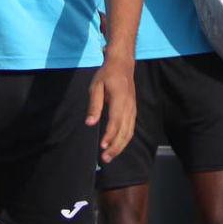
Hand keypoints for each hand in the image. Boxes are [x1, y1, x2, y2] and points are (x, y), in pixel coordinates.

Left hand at [85, 49, 135, 163]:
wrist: (123, 64)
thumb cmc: (107, 75)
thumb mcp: (96, 86)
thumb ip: (94, 105)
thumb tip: (89, 123)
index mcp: (120, 99)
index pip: (115, 122)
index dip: (109, 136)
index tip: (102, 146)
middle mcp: (129, 107)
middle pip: (125, 131)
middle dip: (115, 147)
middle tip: (105, 158)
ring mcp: (133, 109)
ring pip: (129, 132)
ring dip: (120, 146)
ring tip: (110, 156)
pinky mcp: (133, 111)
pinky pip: (131, 129)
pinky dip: (125, 140)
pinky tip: (117, 146)